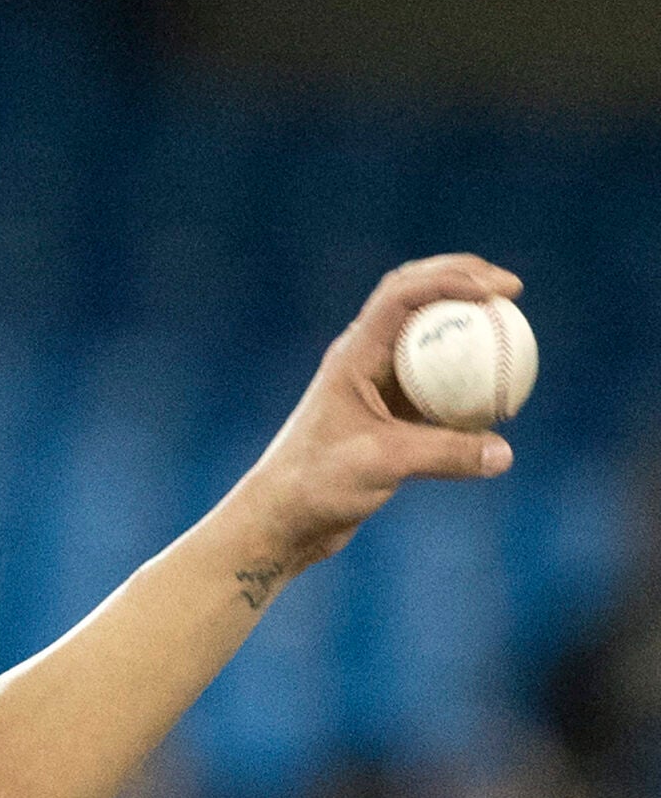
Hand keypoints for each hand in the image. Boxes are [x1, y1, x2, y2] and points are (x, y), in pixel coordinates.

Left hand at [232, 253, 522, 591]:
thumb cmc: (318, 484)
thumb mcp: (384, 463)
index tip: (500, 290)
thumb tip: (505, 453)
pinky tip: (498, 391)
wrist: (284, 519)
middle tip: (511, 290)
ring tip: (512, 328)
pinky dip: (465, 376)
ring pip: (426, 339)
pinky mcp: (386, 415)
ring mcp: (374, 385)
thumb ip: (445, 453)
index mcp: (354, 355)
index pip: (403, 294)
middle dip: (461, 279)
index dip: (453, 278)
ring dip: (464, 325)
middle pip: (414, 297)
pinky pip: (434, 383)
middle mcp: (363, 360)